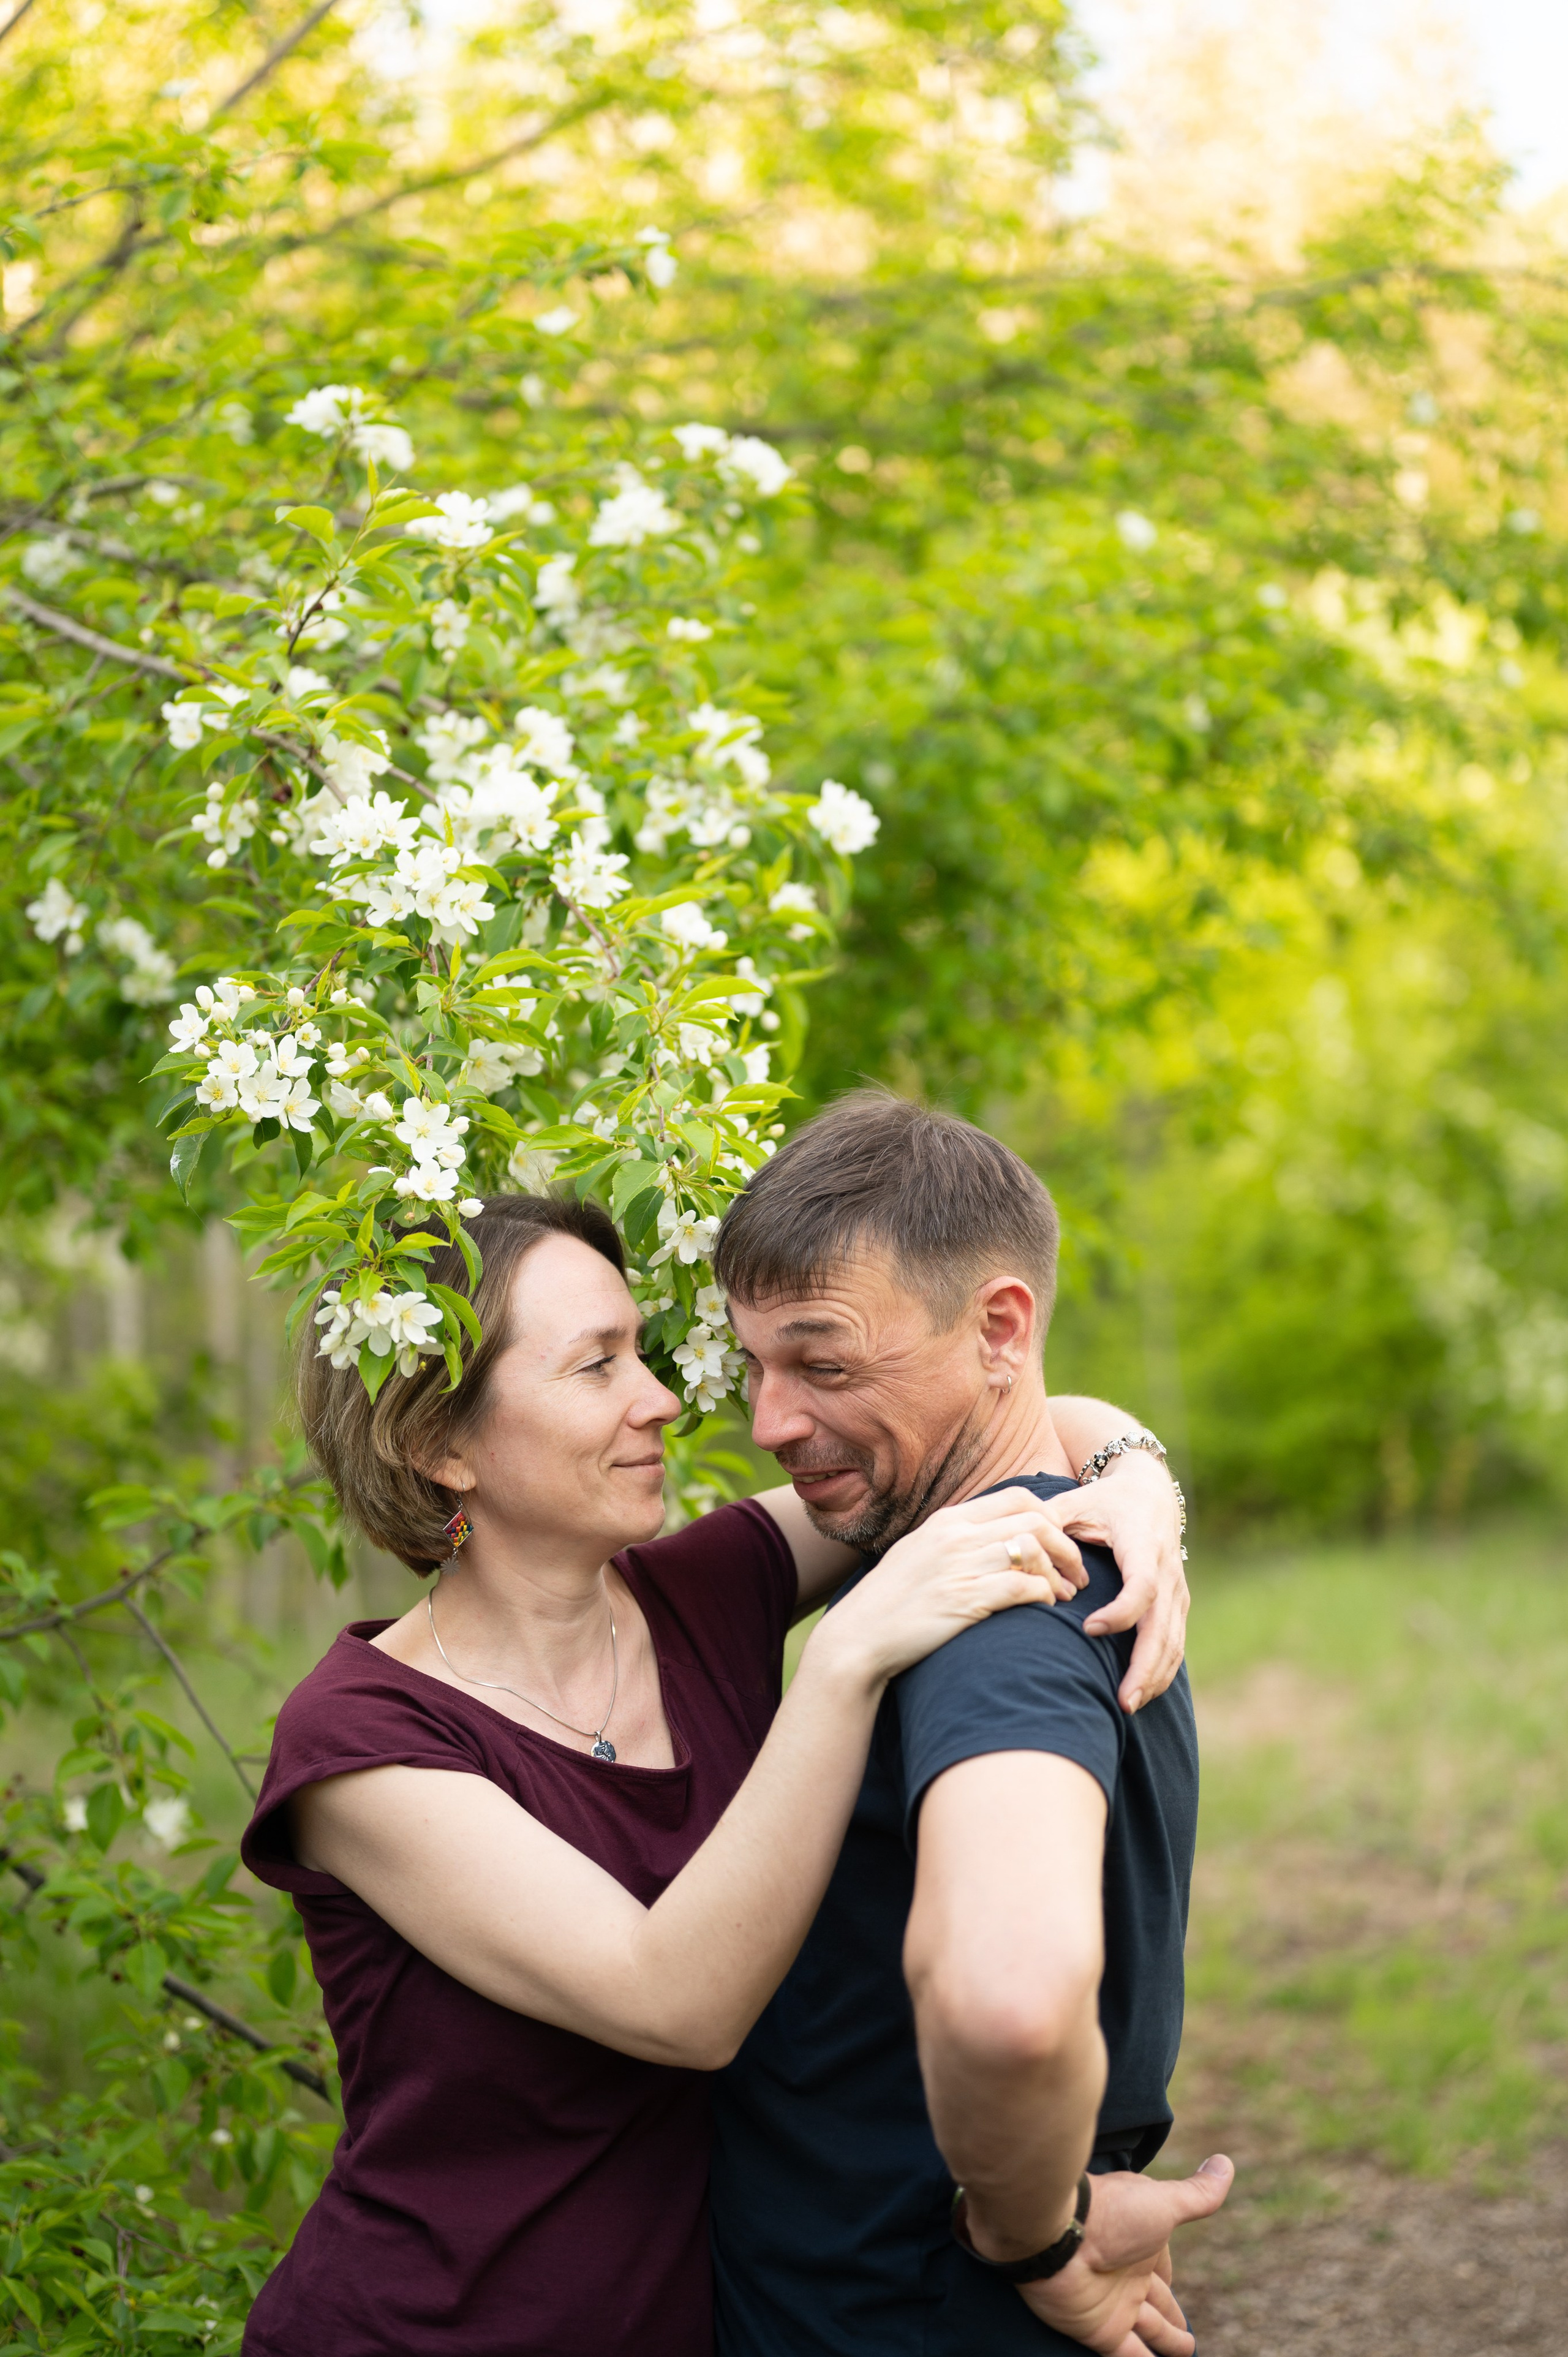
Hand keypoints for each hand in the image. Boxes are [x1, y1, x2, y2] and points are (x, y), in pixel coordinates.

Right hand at [811, 1488, 1086, 1689]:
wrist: (860, 1636)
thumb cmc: (893, 1600)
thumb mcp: (920, 1551)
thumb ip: (957, 1538)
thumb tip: (996, 1535)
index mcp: (949, 1519)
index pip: (1018, 1498)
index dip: (1051, 1516)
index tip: (1060, 1542)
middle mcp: (957, 1535)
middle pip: (1035, 1521)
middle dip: (1066, 1545)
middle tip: (1076, 1571)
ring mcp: (960, 1566)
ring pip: (1034, 1551)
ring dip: (1060, 1573)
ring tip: (1065, 1594)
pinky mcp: (965, 1599)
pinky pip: (1023, 1586)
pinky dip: (1044, 1594)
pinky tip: (1046, 1606)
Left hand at [1015, 2158, 1232, 2356]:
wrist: (1057, 2233)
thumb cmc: (1111, 2211)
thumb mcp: (1163, 2203)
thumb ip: (1196, 2194)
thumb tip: (1225, 2163)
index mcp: (1142, 2246)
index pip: (1163, 2273)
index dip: (1171, 2285)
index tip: (1174, 2291)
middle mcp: (1128, 2277)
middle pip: (1159, 2307)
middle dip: (1173, 2323)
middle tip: (1186, 2343)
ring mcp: (1115, 2306)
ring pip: (1150, 2333)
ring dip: (1167, 2346)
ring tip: (1184, 2355)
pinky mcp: (1101, 2332)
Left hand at [1037, 1451, 1187, 1712]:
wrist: (1151, 1491)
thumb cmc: (1106, 1499)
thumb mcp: (1076, 1501)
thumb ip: (1048, 1520)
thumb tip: (1017, 1544)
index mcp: (1143, 1545)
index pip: (1142, 1586)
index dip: (1120, 1613)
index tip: (1089, 1629)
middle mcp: (1167, 1570)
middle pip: (1164, 1626)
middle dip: (1145, 1666)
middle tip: (1122, 1701)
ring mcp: (1177, 1590)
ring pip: (1173, 1641)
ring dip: (1154, 1676)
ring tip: (1127, 1707)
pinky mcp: (1177, 1603)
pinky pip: (1175, 1642)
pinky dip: (1161, 1670)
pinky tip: (1141, 1694)